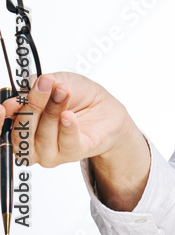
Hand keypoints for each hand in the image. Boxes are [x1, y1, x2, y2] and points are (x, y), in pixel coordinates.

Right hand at [1, 72, 149, 209]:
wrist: (105, 107)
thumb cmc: (77, 95)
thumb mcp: (56, 82)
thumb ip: (37, 88)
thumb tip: (18, 97)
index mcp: (20, 125)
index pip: (3, 126)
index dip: (3, 116)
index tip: (9, 102)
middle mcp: (31, 143)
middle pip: (21, 131)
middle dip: (32, 106)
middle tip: (44, 84)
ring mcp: (50, 152)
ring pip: (43, 136)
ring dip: (52, 111)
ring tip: (62, 92)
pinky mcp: (74, 153)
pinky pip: (67, 143)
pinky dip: (67, 128)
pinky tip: (68, 116)